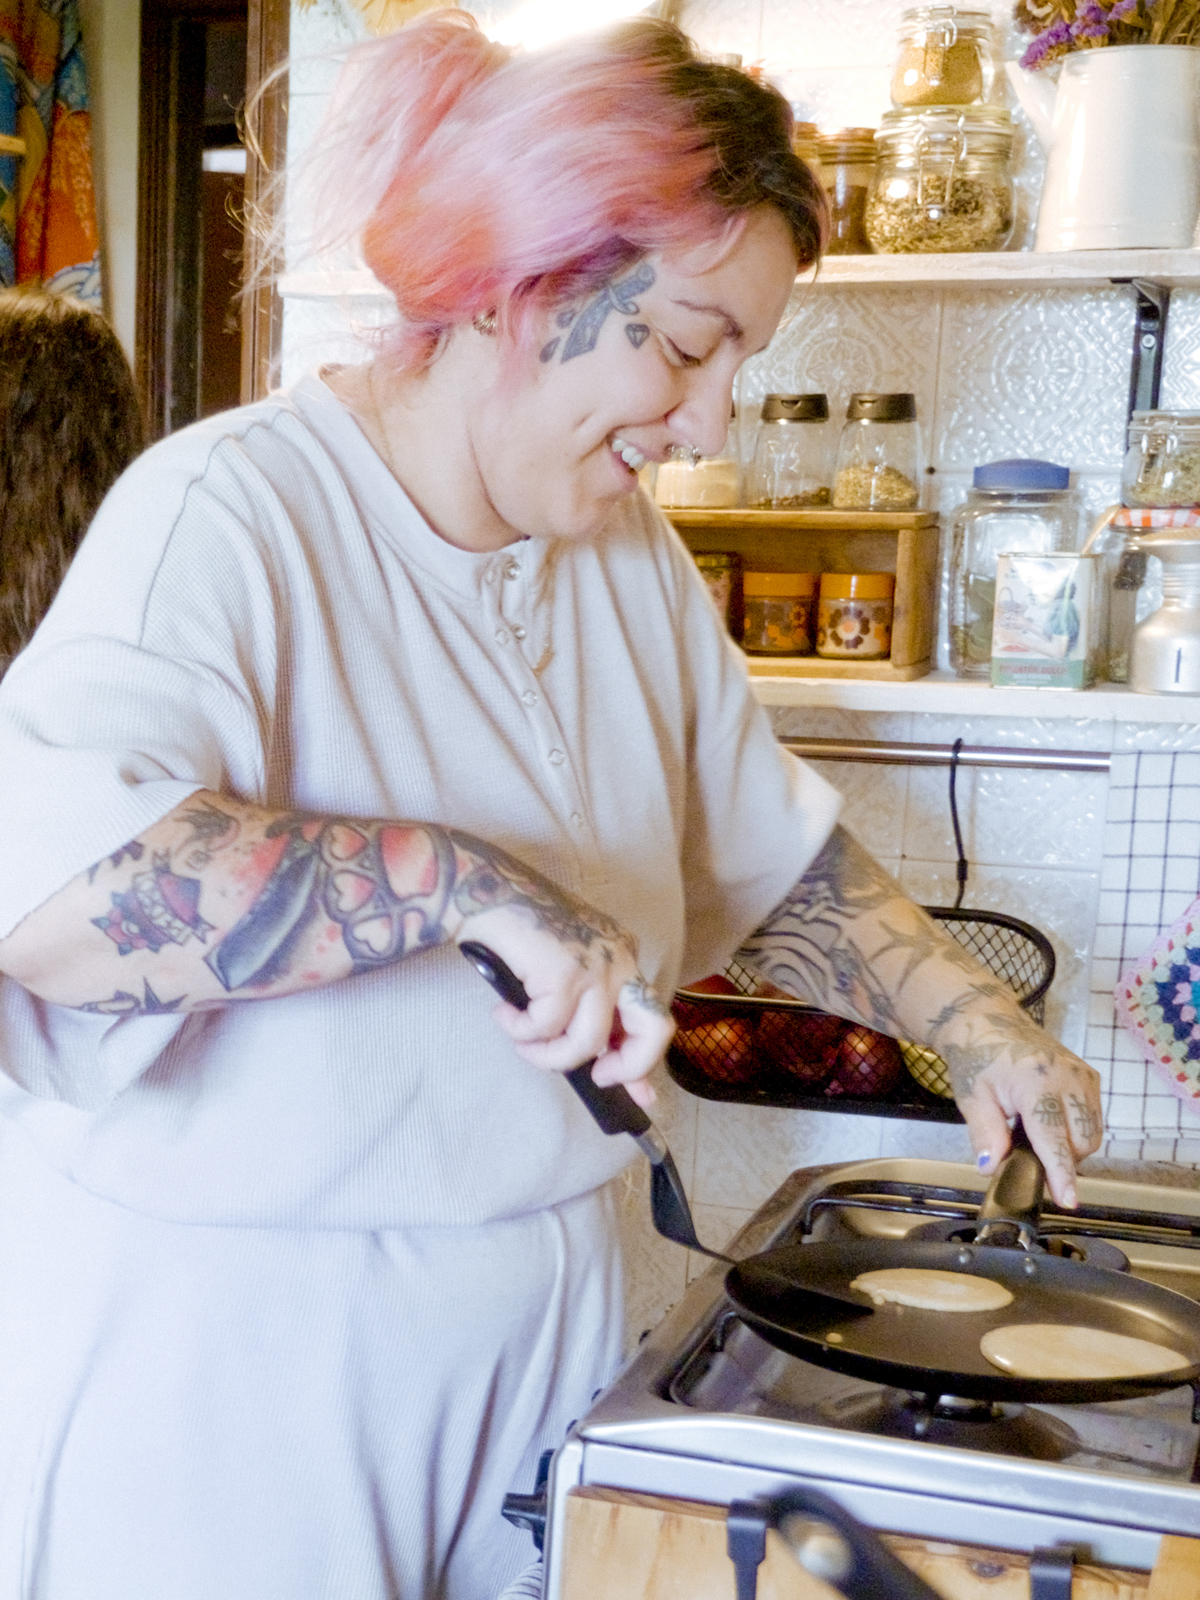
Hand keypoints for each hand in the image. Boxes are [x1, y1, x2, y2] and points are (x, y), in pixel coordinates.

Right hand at [457, 904, 674, 1108]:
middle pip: (654, 1029)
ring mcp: (596, 966)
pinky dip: (519, 1031)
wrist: (485, 890)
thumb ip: (586, 1010)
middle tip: (596, 1077)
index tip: (640, 1096)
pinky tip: (503, 1012)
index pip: (650, 1019)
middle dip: (629, 1067)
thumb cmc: (518, 929)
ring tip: (521, 1041)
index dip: (643, 1064)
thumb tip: (600, 1068)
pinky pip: (545, 1030)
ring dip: (546, 1056)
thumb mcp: (565, 969)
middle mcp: (619, 960)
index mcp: (622, 956)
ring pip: (587, 1044)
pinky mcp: (567, 974)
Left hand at [950, 1030, 1102, 1208]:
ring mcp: (1082, 1074)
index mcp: (1035, 1081)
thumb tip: (992, 1168)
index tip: (1068, 1200)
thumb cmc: (977, 1057)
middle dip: (1063, 1160)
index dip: (1061, 1172)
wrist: (987, 1021)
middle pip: (1082, 1140)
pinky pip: (1093, 1116)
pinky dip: (1077, 1130)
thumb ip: (985, 1134)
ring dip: (1072, 1147)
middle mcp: (1067, 1076)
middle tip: (1033, 1158)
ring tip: (1039, 1138)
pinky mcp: (1089, 1075)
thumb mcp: (971, 1097)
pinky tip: (1052, 1124)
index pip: (1054, 1137)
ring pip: (1092, 1132)